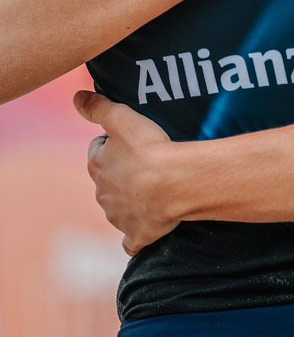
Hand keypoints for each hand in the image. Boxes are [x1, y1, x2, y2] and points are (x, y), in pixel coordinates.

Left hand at [73, 90, 175, 255]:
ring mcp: (118, 217)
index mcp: (96, 165)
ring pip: (118, 206)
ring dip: (130, 197)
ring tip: (154, 183)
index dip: (114, 142)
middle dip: (122, 170)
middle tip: (146, 160)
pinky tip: (146, 224)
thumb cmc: (150, 148)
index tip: (132, 139)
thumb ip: (97, 106)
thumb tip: (76, 98)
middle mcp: (102, 194)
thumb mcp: (122, 117)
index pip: (98, 149)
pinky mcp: (136, 234)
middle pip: (108, 178)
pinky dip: (136, 233)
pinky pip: (132, 238)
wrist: (175, 183)